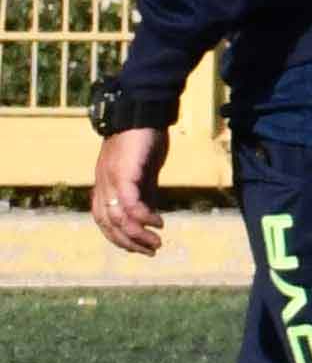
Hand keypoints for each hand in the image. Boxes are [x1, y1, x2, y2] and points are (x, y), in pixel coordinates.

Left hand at [88, 125, 161, 257]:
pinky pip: (129, 203)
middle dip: (129, 242)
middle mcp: (103, 185)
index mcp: (104, 185)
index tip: (140, 248)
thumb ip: (144, 191)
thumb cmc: (143, 139)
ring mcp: (111, 180)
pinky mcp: (124, 173)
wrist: (142, 111)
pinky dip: (143, 216)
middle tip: (151, 251)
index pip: (104, 221)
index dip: (119, 238)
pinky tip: (158, 222)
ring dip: (138, 235)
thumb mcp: (144, 171)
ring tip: (157, 243)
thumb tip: (150, 214)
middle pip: (108, 224)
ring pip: (118, 218)